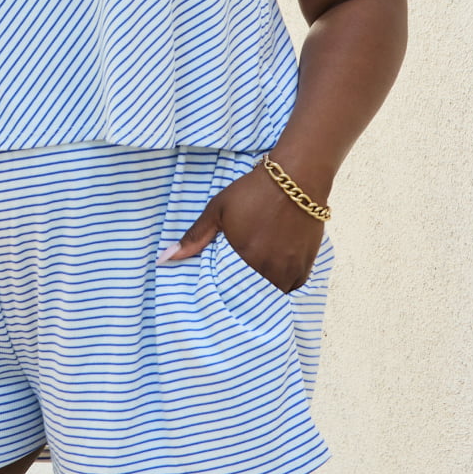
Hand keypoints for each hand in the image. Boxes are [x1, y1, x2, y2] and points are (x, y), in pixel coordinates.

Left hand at [155, 163, 324, 292]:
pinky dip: (285, 282)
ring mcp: (291, 268)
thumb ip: (194, 237)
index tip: (220, 291)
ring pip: (276, 292)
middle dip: (245, 294)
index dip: (225, 294)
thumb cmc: (253, 192)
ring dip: (265, 289)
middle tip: (236, 287)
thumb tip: (164, 259)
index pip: (231, 292)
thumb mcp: (217, 210)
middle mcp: (270, 269)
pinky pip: (294, 286)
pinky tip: (275, 271)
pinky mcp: (307, 264)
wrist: (297, 178)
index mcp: (246, 259)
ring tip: (255, 280)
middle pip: (254, 295)